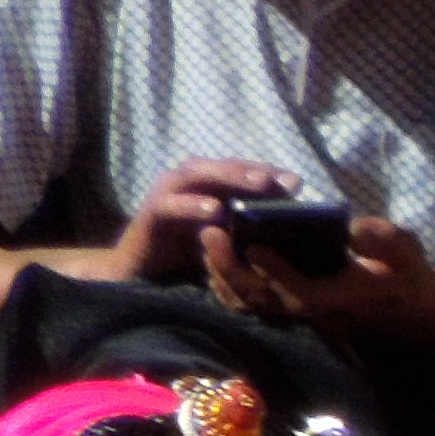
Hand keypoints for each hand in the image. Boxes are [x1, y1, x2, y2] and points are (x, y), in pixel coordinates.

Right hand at [109, 154, 291, 285]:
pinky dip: (193, 205)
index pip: (237, 171)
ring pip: (197, 174)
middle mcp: (186, 183)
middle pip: (221, 166)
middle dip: (251, 170)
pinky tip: (215, 210)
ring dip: (228, 177)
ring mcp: (166, 194)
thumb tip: (285, 226)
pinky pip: (171, 204)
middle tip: (279, 179)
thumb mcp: (223, 239)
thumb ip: (247, 228)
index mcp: (204, 186)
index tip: (295, 182)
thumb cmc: (185, 250)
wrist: (139, 269)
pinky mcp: (151, 213)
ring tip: (257, 184)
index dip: (265, 173)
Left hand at [207, 209, 434, 343]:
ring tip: (207, 239)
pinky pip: (251, 302)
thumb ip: (385, 240)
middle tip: (210, 234)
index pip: (299, 293)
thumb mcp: (407, 252)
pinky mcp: (291, 308)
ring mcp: (298, 314)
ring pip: (249, 305)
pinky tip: (217, 255)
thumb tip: (353, 230)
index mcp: (339, 300)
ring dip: (221, 275)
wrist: (413, 308)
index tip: (253, 244)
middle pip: (260, 301)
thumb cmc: (408, 275)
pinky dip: (228, 282)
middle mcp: (312, 313)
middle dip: (230, 269)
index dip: (274, 272)